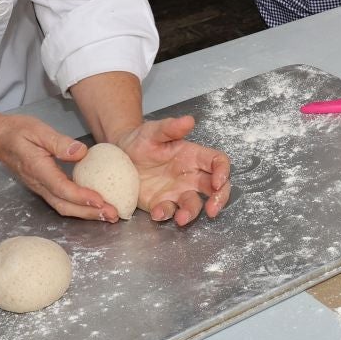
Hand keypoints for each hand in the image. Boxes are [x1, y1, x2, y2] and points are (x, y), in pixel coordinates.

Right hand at [0, 114, 114, 221]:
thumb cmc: (17, 132)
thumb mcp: (38, 130)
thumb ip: (59, 142)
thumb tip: (81, 152)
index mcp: (38, 169)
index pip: (61, 188)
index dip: (81, 196)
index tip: (100, 201)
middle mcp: (39, 183)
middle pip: (65, 205)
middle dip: (89, 213)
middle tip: (112, 215)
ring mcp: (41, 188)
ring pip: (64, 207)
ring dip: (86, 213)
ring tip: (108, 215)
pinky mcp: (44, 187)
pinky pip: (62, 201)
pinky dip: (79, 207)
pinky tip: (94, 206)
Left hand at [116, 115, 232, 224]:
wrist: (118, 156)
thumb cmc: (140, 141)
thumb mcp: (152, 131)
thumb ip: (170, 127)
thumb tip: (189, 120)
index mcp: (193, 156)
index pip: (217, 162)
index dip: (222, 172)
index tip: (217, 182)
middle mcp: (190, 176)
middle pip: (215, 188)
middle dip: (218, 199)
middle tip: (212, 210)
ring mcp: (177, 191)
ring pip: (194, 204)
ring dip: (191, 213)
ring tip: (181, 219)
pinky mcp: (161, 203)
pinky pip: (169, 211)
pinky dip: (165, 214)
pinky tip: (157, 212)